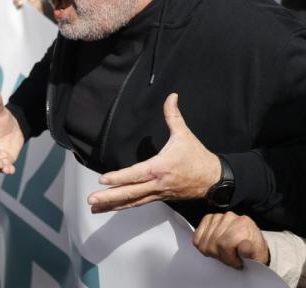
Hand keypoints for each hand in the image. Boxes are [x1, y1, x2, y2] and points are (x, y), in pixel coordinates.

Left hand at [87, 93, 219, 211]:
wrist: (214, 180)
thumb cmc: (197, 157)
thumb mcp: (184, 134)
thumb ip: (173, 115)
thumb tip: (172, 96)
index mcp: (160, 168)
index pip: (135, 174)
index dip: (119, 178)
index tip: (103, 180)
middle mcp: (157, 184)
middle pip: (130, 192)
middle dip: (109, 197)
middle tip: (91, 200)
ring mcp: (158, 193)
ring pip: (132, 201)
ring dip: (113, 205)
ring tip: (95, 208)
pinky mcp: (159, 197)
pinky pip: (138, 203)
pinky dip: (124, 206)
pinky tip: (111, 208)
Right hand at [193, 212, 269, 268]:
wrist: (252, 240)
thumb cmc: (254, 249)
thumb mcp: (258, 255)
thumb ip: (251, 253)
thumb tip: (244, 248)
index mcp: (244, 225)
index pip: (225, 244)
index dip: (230, 258)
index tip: (238, 263)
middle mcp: (230, 217)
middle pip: (214, 244)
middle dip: (222, 256)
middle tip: (231, 259)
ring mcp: (218, 217)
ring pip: (205, 242)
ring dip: (213, 252)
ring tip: (224, 253)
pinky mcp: (209, 218)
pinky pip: (198, 236)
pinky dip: (203, 245)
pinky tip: (214, 246)